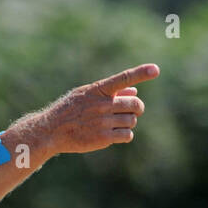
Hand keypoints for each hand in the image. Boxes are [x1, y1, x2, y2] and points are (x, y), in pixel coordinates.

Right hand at [41, 62, 158, 156]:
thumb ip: (110, 92)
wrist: (52, 131)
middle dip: (136, 108)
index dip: (141, 73)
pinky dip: (125, 135)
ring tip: (115, 124)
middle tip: (130, 111)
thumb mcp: (86, 94)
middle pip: (135, 104)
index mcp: (98, 90)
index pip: (124, 78)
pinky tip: (114, 134)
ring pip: (132, 120)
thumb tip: (135, 89)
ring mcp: (103, 121)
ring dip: (128, 122)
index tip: (156, 69)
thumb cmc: (70, 110)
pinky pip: (127, 135)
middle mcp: (103, 104)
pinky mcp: (104, 138)